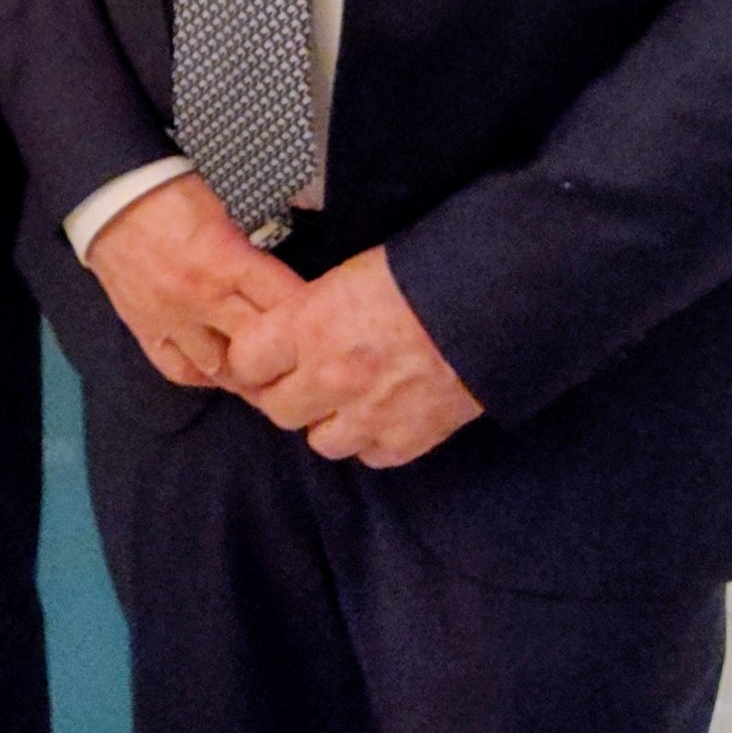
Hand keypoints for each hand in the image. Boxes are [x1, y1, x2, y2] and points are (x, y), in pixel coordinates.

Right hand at [86, 171, 306, 391]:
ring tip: (266, 375)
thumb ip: (248, 255)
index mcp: (228, 262)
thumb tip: (275, 284)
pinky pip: (177, 369)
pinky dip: (201, 374)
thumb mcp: (222, 214)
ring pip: (221, 368)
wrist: (107, 195)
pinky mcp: (145, 328)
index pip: (286, 302)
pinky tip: (216, 371)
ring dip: (246, 372)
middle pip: (260, 344)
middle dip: (286, 354)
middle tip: (305, 361)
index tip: (327, 323)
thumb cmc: (169, 194)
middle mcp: (203, 299)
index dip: (312, 315)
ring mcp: (172, 319)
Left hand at [223, 246, 481, 468]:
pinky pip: (370, 456)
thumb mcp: (344, 276)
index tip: (264, 358)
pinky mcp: (408, 439)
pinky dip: (372, 439)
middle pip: (278, 409)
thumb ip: (307, 312)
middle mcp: (330, 376)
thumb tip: (285, 333)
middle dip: (287, 394)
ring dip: (328, 422)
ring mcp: (369, 413)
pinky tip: (384, 413)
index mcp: (307, 325)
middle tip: (304, 379)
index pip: (245, 362)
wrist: (486, 302)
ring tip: (347, 399)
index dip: (253, 360)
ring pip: (321, 442)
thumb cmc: (416, 275)